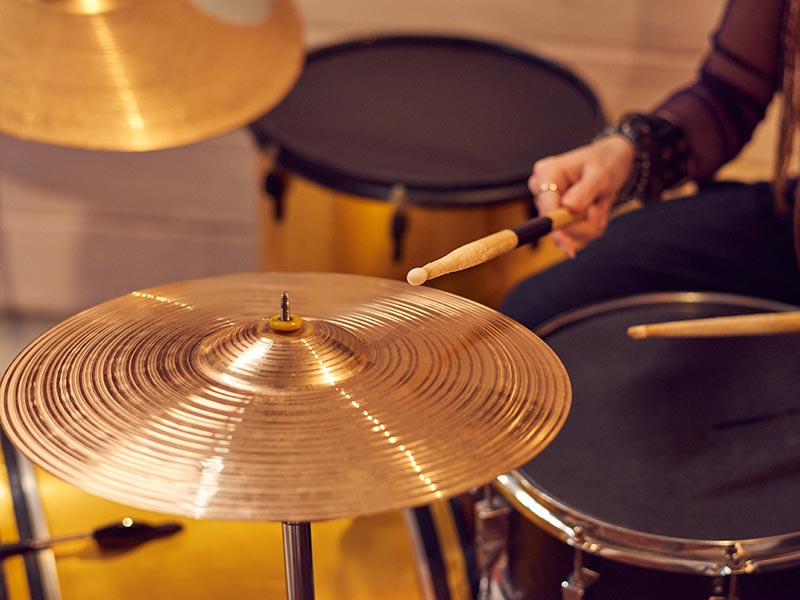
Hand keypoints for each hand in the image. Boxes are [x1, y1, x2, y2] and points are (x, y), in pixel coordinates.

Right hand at [529, 135, 634, 257]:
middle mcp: (543, 191)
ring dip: (590, 224)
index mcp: (548, 174)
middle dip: (583, 222)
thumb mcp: (600, 174)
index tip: (566, 244)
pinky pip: (576, 235)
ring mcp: (550, 206)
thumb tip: (568, 208)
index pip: (545, 205)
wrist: (612, 163)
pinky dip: (591, 226)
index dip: (554, 225)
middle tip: (600, 204)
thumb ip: (584, 191)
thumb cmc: (605, 163)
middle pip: (555, 224)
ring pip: (568, 233)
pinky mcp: (558, 218)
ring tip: (600, 203)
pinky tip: (596, 209)